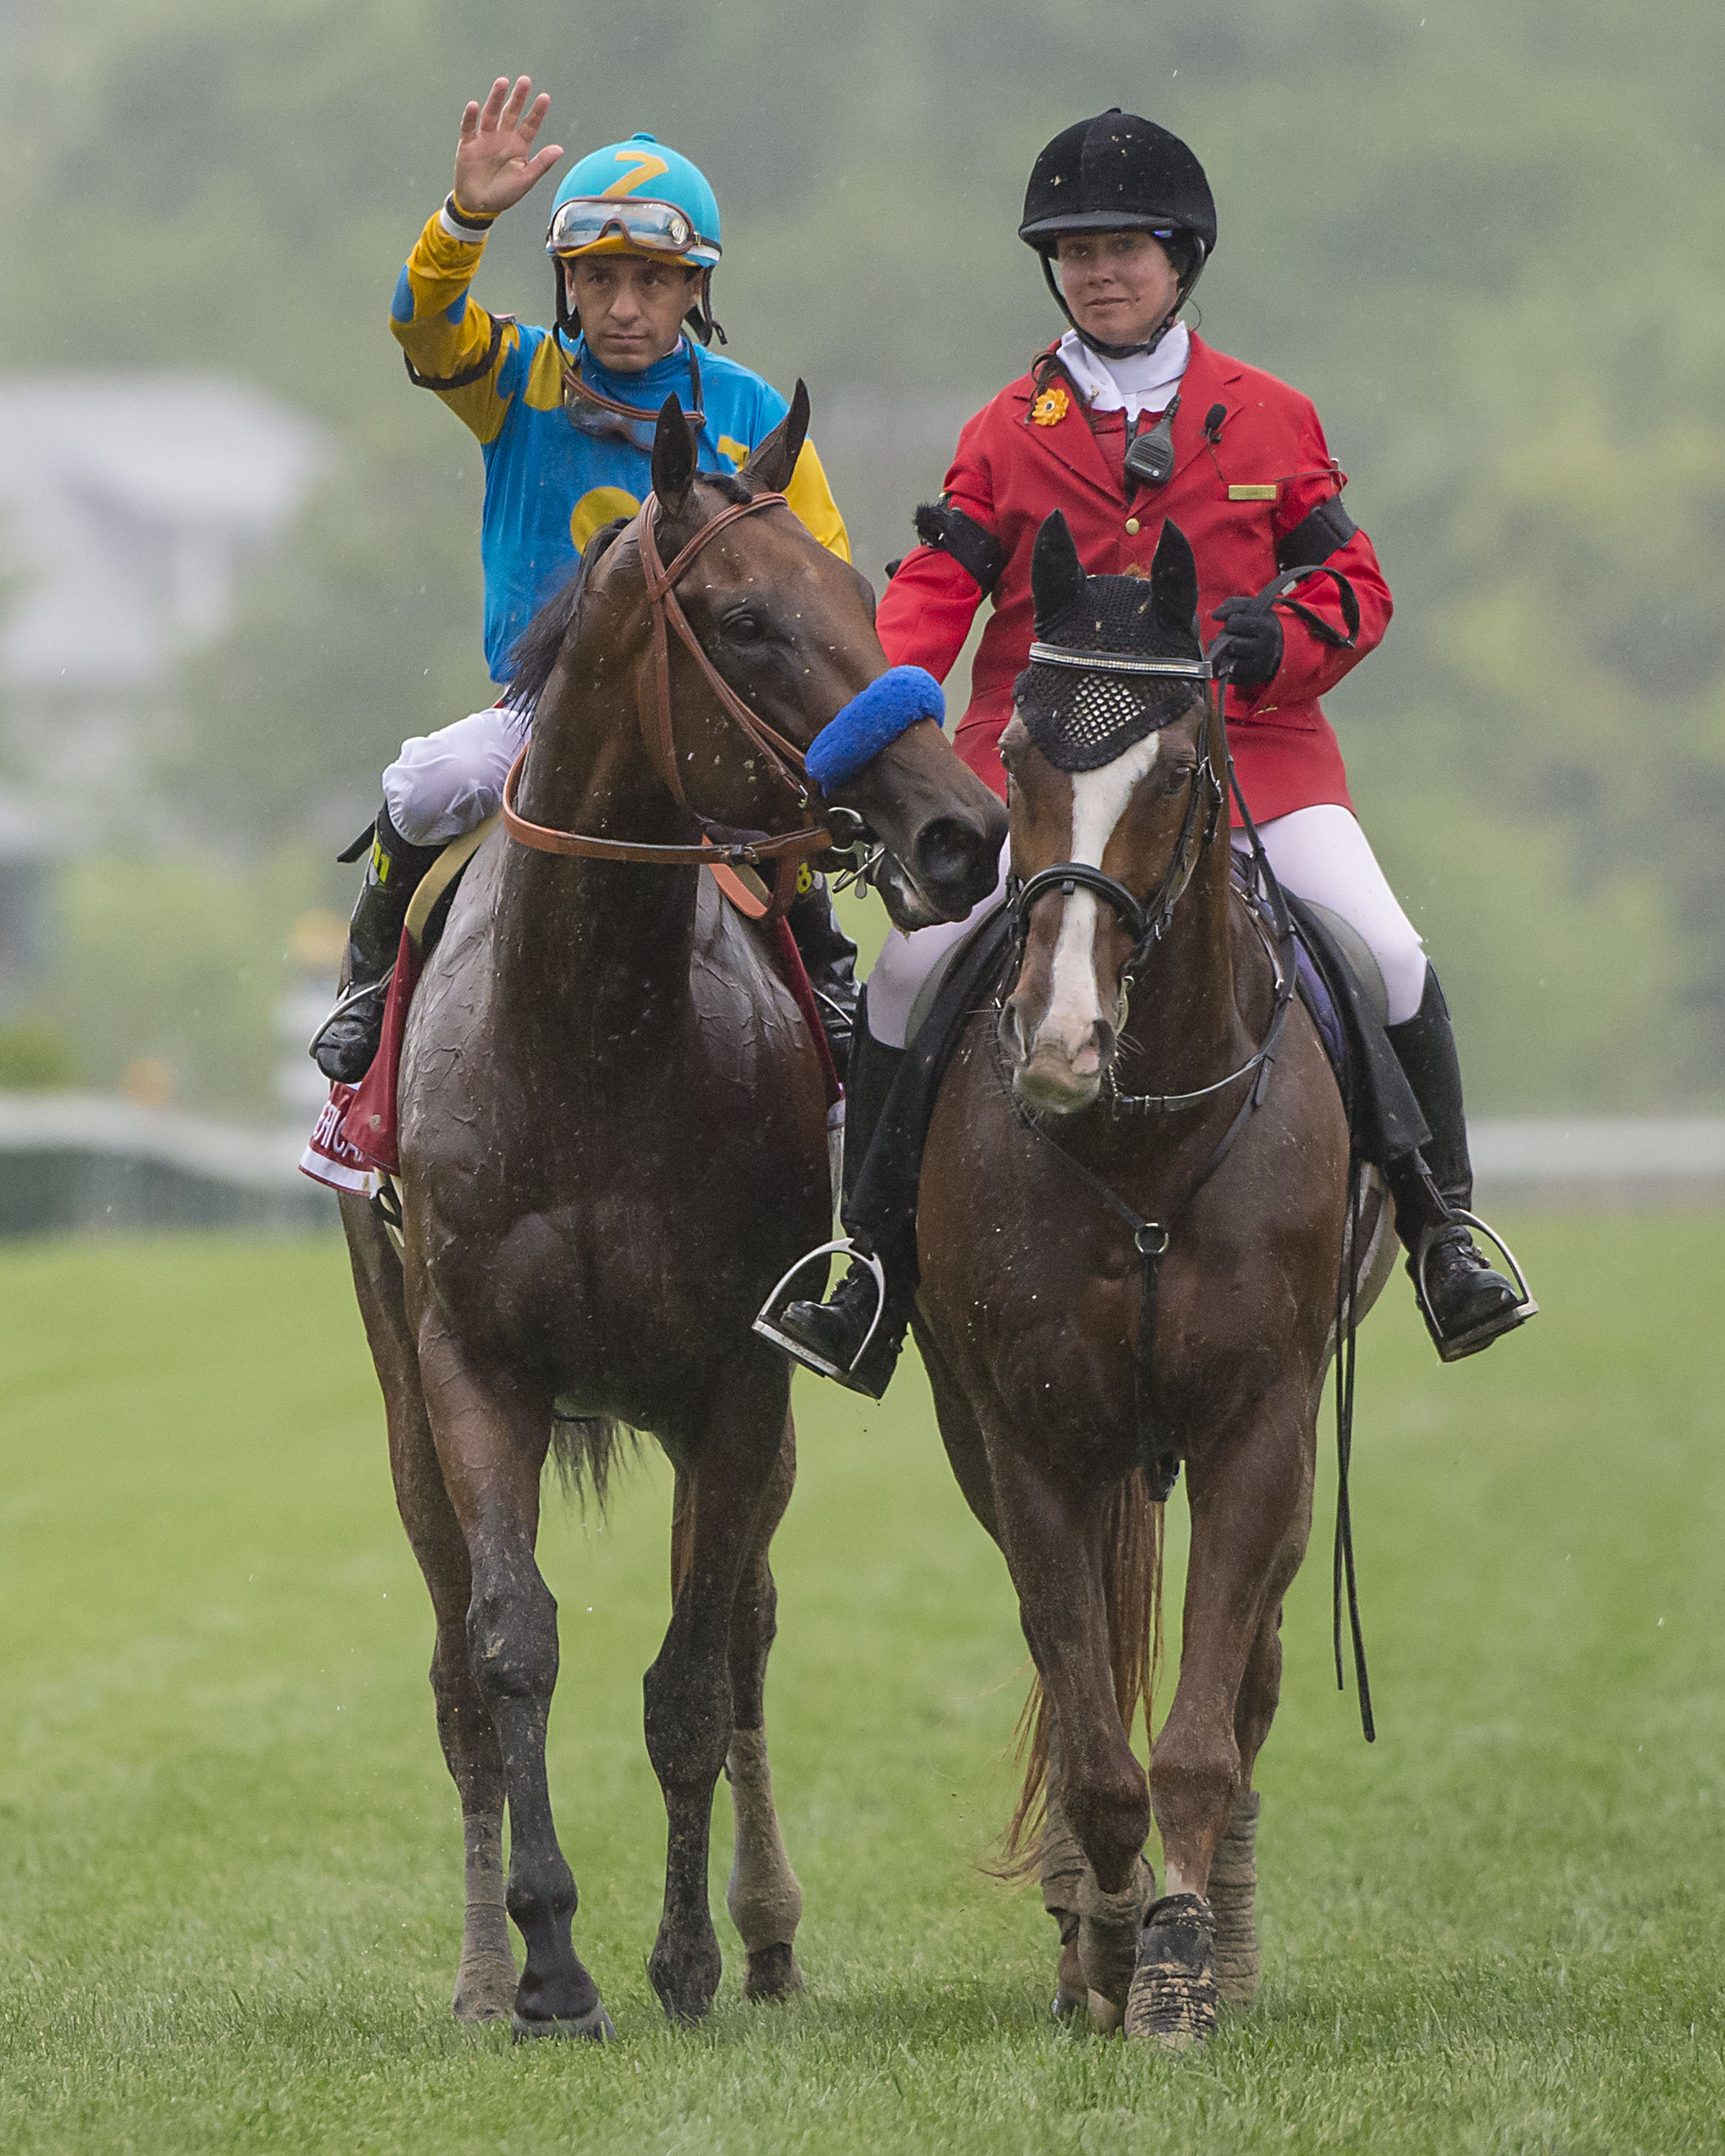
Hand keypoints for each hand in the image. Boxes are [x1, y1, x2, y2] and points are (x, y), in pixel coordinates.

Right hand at [452, 77, 562, 218]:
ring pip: (491, 114)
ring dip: (496, 98)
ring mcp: (485, 138)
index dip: (537, 112)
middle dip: (518, 97)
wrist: (479, 205)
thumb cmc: (504, 194)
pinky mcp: (468, 144)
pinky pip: (469, 127)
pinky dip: (470, 117)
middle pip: (511, 113)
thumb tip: (559, 149)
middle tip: (525, 81)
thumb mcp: (525, 180)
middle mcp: (503, 137)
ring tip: (502, 82)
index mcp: (519, 146)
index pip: (530, 125)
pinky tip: (474, 105)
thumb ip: (541, 164)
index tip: (545, 97)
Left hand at [1208, 595, 1282, 687]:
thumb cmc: (1261, 625)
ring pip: (1227, 661)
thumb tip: (1215, 615)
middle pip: (1231, 644)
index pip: (1233, 623)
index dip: (1231, 622)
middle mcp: (1264, 650)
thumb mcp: (1253, 609)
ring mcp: (1258, 668)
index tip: (1237, 623)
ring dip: (1223, 653)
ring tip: (1230, 647)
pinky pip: (1226, 676)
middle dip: (1226, 638)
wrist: (1281, 648)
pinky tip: (1228, 659)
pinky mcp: (1250, 680)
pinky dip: (1222, 667)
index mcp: (1267, 629)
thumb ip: (1233, 605)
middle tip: (1232, 637)